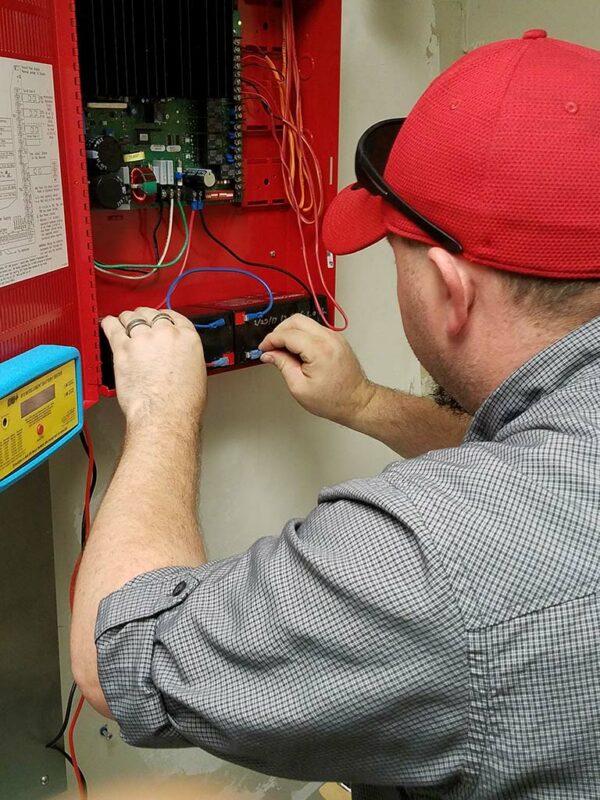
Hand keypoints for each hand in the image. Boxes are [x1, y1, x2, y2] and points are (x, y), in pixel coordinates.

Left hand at [102, 307, 205, 429]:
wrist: (165, 416)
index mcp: (187, 338)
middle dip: (144, 317)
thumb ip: (185, 356)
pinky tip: (109, 323)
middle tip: (140, 322)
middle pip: (151, 314)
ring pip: (131, 318)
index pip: (174, 316)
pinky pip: (113, 327)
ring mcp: (143, 339)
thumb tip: (177, 357)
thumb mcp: (197, 372)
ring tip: (123, 322)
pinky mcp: (123, 349)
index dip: (164, 316)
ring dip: (127, 319)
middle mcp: (165, 334)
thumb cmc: (182, 403)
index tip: (158, 319)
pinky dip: (110, 324)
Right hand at [259, 314, 375, 425]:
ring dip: (291, 332)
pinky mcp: (337, 340)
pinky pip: (314, 329)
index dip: (271, 340)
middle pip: (296, 320)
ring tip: (283, 351)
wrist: (356, 401)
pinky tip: (296, 350)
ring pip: (306, 322)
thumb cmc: (334, 399)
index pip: (288, 334)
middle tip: (271, 346)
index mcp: (319, 350)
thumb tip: (270, 354)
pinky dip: (302, 335)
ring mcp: (335, 337)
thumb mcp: (299, 387)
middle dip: (279, 331)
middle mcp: (329, 339)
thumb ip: (282, 365)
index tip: (264, 348)